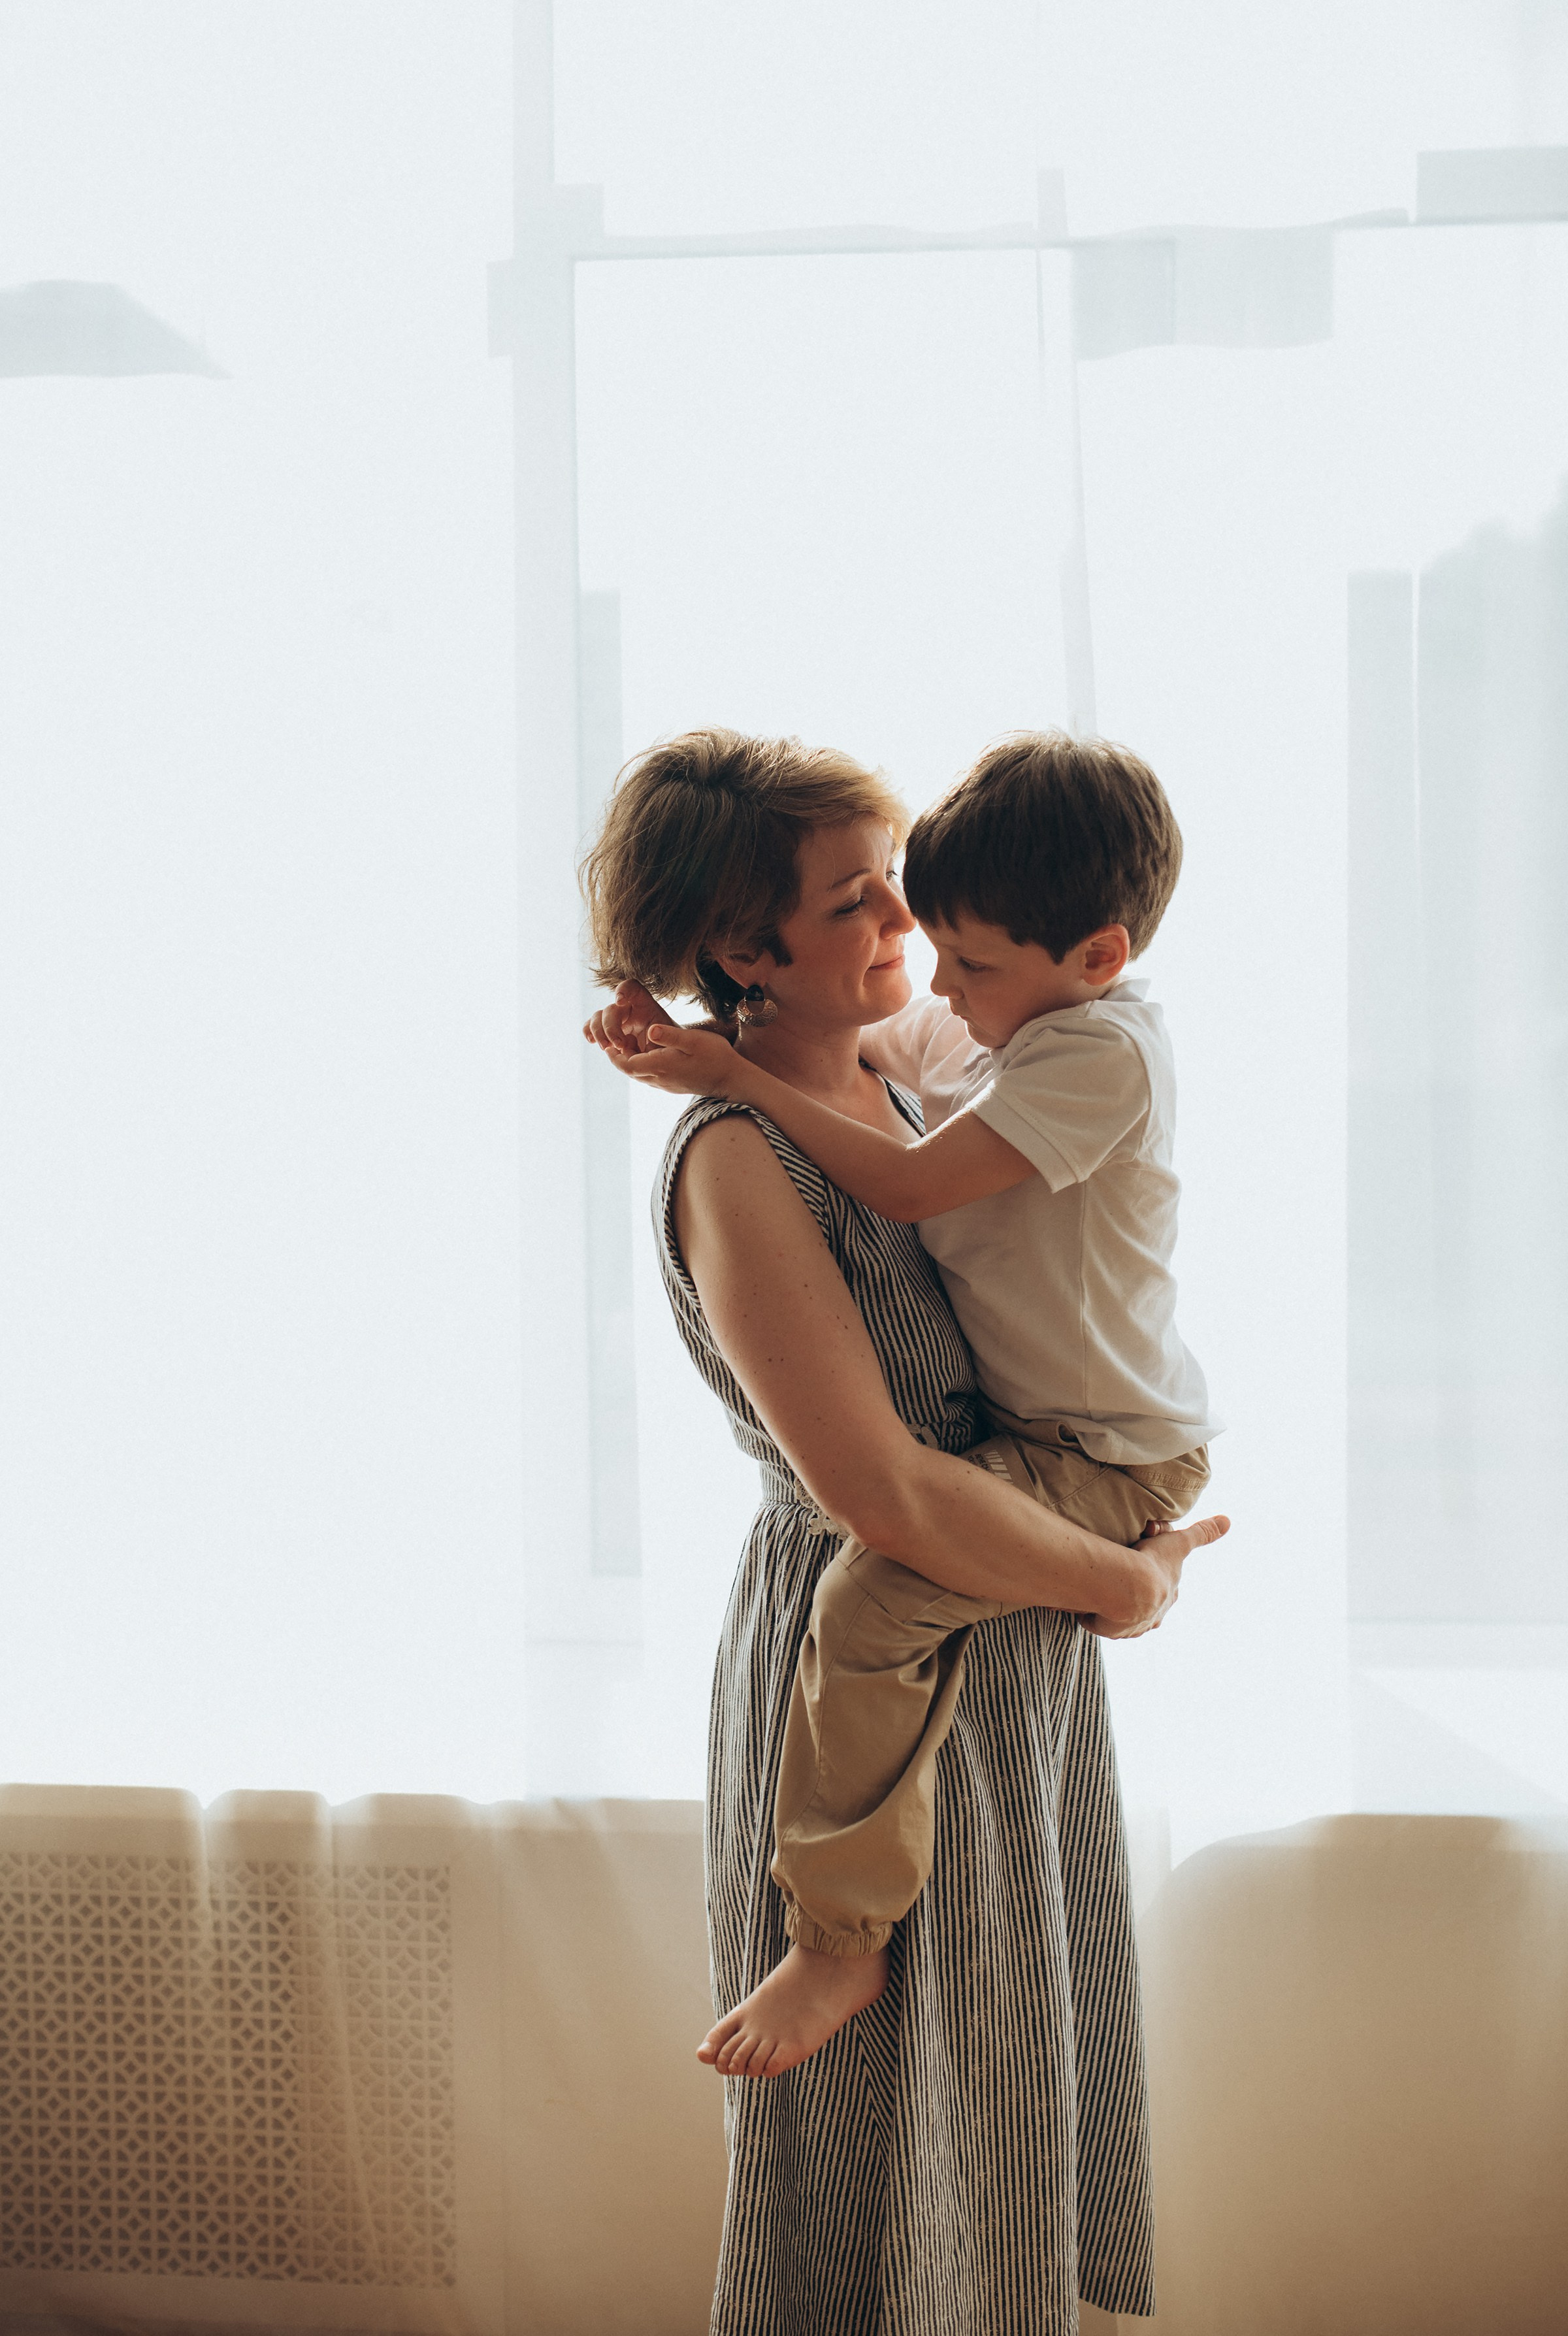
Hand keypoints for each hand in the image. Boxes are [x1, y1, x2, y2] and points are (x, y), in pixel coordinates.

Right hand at [583, 977, 671, 1055]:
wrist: (667, 1058)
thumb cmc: (673, 1047)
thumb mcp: (676, 1040)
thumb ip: (668, 1035)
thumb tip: (652, 1033)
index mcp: (646, 1006)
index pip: (632, 988)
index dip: (624, 990)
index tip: (620, 1001)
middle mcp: (628, 1010)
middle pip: (611, 1008)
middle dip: (610, 1027)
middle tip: (618, 1045)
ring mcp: (616, 1021)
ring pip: (598, 1017)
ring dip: (598, 1031)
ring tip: (607, 1048)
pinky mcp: (607, 1033)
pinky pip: (591, 1027)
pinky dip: (589, 1032)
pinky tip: (592, 1041)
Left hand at [623, 1021, 745, 1100]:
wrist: (732, 1079)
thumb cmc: (715, 1056)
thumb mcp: (693, 1039)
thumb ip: (669, 1035)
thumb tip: (649, 1028)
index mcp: (660, 1066)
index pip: (627, 1065)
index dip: (614, 1056)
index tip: (608, 1044)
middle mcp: (660, 1079)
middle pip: (630, 1072)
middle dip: (619, 1059)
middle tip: (613, 1042)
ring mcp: (667, 1084)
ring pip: (640, 1076)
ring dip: (630, 1063)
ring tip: (627, 1046)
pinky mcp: (674, 1085)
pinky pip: (650, 1078)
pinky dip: (642, 1067)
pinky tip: (648, 1055)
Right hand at [1080, 1510, 1229, 1639]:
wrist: (1128, 1589)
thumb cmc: (1154, 1562)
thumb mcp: (1179, 1542)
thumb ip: (1203, 1532)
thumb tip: (1228, 1520)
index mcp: (1169, 1595)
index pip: (1166, 1588)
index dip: (1156, 1576)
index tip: (1144, 1565)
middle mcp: (1154, 1615)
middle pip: (1145, 1605)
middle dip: (1134, 1595)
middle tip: (1119, 1575)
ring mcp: (1132, 1625)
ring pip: (1121, 1616)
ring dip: (1111, 1606)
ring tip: (1099, 1590)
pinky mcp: (1110, 1630)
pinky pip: (1099, 1622)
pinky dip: (1094, 1615)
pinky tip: (1087, 1603)